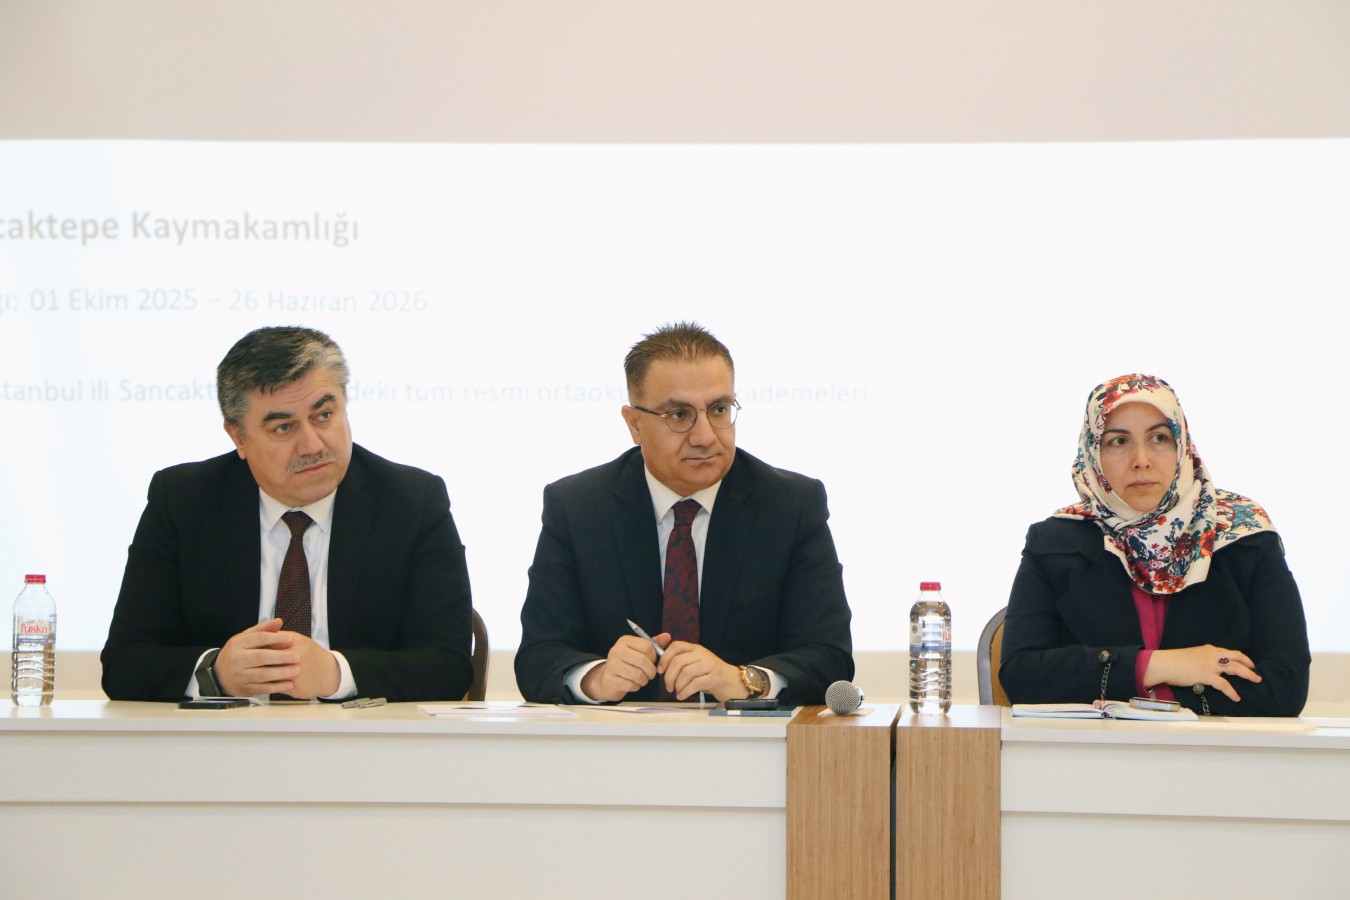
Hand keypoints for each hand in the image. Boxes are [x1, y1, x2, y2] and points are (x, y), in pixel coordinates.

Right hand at [214, 619, 340, 697]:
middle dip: (281, 657)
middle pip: (261, 657)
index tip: (291, 638)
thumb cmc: (237, 653)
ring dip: (281, 673)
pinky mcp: (244, 689)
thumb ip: (262, 630)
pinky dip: (276, 687)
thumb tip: (279, 621)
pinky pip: (262, 688)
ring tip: (297, 670)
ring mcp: (240, 675)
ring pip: (262, 674)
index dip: (276, 638)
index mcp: (238, 644)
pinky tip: (289, 684)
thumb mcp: (245, 638)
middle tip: (297, 656)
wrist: (219, 675)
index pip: (258, 639)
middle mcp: (238, 660)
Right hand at [580, 634, 669, 701]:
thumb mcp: (638, 651)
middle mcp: (616, 651)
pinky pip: (631, 685)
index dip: (653, 656)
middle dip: (651, 670)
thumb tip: (667, 636)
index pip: (647, 646)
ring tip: (642, 679)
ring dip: (644, 680)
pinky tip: (633, 684)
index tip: (652, 661)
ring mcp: (612, 665)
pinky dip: (636, 686)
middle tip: (650, 674)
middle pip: (643, 661)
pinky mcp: (611, 680)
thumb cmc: (627, 664)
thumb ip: (653, 644)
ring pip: (638, 675)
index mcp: (624, 641)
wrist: (607, 680)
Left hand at [658, 642, 746, 701]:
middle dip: (669, 676)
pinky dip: (685, 692)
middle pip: (678, 661)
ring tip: (677, 692)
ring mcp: (709, 665)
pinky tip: (683, 696)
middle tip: (668, 686)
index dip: (665, 658)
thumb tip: (663, 669)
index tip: (660, 670)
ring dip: (677, 685)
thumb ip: (683, 663)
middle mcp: (702, 654)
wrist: (733, 682)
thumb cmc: (711, 675)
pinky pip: (695, 684)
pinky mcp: (714, 678)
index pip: (676, 646)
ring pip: (686, 673)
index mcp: (696, 649)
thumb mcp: (697, 664)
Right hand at [1143, 644, 1259, 702]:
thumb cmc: (1173, 661)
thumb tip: (1206, 669)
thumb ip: (1202, 660)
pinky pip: (1224, 684)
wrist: (1163, 663)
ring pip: (1235, 668)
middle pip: (1236, 657)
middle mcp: (1212, 654)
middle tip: (1255, 671)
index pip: (1228, 652)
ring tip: (1255, 680)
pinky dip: (1232, 692)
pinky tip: (1236, 697)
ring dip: (1247, 674)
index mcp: (1208, 649)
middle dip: (1248, 664)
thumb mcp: (1191, 656)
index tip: (1245, 662)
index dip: (1239, 657)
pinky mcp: (1206, 675)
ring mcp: (1210, 664)